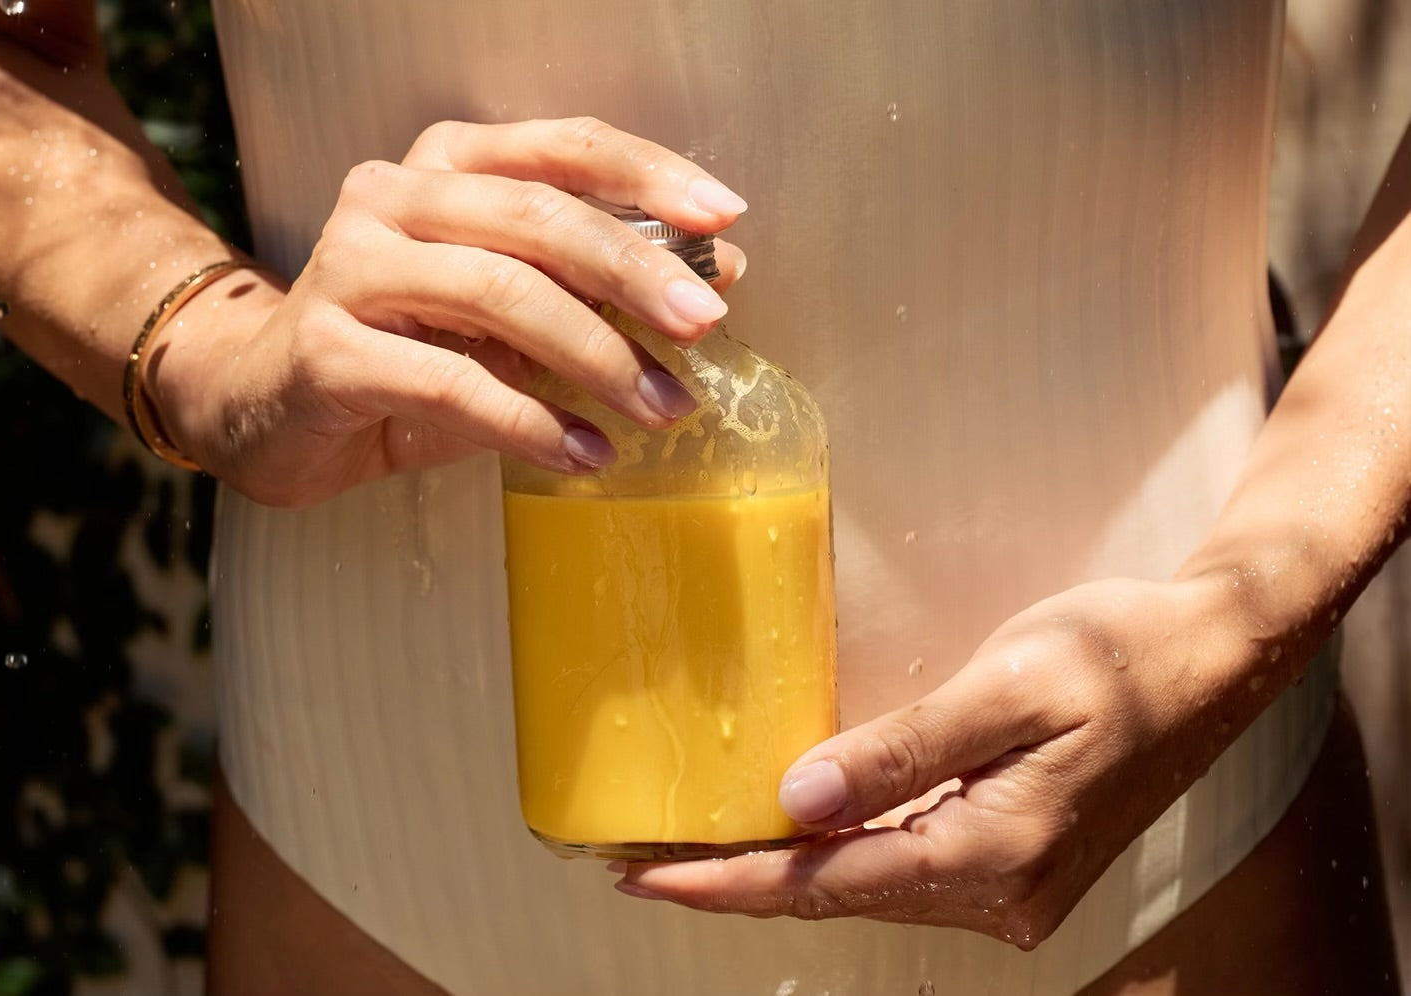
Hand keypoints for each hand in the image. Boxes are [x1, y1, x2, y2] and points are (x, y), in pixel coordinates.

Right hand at [151, 117, 747, 506]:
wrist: (261, 403)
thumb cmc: (403, 350)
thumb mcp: (505, 313)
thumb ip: (589, 290)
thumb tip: (714, 279)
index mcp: (447, 166)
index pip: (562, 149)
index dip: (650, 176)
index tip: (725, 221)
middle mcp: (392, 197)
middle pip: (537, 217)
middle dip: (635, 272)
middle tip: (705, 325)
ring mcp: (350, 267)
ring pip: (497, 293)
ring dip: (595, 356)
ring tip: (660, 407)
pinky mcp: (326, 351)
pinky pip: (449, 383)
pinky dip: (529, 422)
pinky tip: (584, 453)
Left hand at [614, 575, 1275, 947]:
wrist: (1211, 659)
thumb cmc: (1115, 655)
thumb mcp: (1007, 685)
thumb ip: (901, 749)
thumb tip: (798, 801)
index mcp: (993, 851)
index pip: (826, 881)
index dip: (727, 881)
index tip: (644, 875)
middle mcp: (999, 892)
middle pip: (836, 897)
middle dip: (735, 883)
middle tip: (639, 862)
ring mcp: (1010, 888)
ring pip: (865, 892)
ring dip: (778, 874)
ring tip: (693, 851)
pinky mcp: (1013, 863)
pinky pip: (899, 873)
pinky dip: (833, 862)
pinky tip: (789, 839)